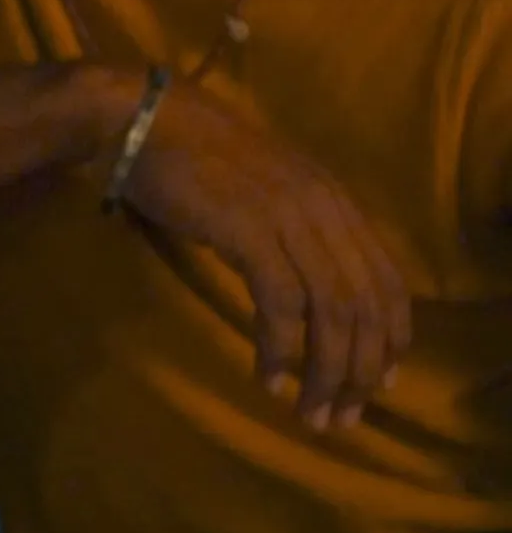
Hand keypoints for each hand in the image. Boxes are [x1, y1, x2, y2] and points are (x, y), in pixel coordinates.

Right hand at [115, 79, 413, 430]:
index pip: (388, 281)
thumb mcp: (262, 189)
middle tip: (340, 417)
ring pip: (331, 311)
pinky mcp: (247, 230)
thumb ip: (293, 226)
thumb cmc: (192, 152)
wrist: (141, 115)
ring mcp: (287, 218)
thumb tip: (305, 283)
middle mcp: (323, 209)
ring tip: (310, 413)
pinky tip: (268, 379)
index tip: (379, 382)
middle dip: (359, 371)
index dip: (391, 338)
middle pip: (364, 305)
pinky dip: (281, 349)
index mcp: (334, 200)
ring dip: (325, 372)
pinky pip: (280, 304)